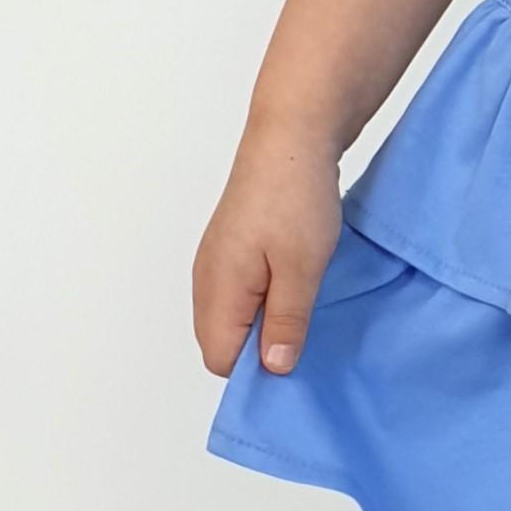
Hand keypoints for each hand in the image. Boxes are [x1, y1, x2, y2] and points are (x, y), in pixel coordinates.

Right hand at [193, 122, 340, 376]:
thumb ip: (285, 322)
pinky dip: (263, 301)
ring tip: (303, 308)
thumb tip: (273, 370)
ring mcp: (215, 264)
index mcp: (218, 290)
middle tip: (305, 334)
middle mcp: (206, 281)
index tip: (295, 360)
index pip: (221, 360)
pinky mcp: (229, 250)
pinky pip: (238, 295)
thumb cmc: (295, 198)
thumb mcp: (302, 268)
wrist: (290, 138)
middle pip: (222, 343)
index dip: (257, 372)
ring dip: (264, 324)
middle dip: (259, 351)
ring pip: (232, 319)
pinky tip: (293, 288)